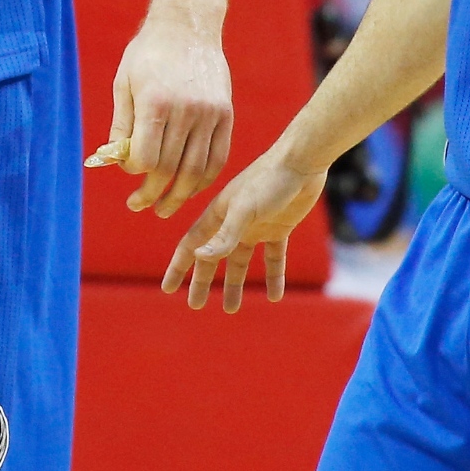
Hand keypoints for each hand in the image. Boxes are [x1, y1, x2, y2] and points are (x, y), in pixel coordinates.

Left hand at [87, 14, 232, 214]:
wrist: (187, 26)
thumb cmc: (148, 54)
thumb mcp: (124, 84)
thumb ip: (121, 126)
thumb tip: (116, 162)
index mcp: (156, 102)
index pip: (145, 158)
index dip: (134, 172)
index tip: (128, 170)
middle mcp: (186, 110)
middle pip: (169, 168)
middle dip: (152, 193)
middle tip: (139, 205)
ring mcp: (210, 114)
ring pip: (196, 170)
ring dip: (179, 195)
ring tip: (164, 208)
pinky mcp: (226, 115)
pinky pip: (218, 158)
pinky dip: (204, 179)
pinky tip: (190, 189)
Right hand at [162, 146, 327, 310]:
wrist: (302, 162)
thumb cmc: (269, 180)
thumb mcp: (244, 210)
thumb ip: (225, 235)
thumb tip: (199, 258)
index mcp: (218, 216)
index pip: (191, 247)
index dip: (179, 268)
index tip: (168, 289)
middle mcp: (233, 223)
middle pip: (213, 258)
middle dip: (203, 282)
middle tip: (195, 305)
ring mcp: (255, 226)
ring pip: (240, 262)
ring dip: (235, 284)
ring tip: (231, 308)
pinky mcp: (278, 228)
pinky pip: (273, 258)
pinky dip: (273, 276)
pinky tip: (275, 296)